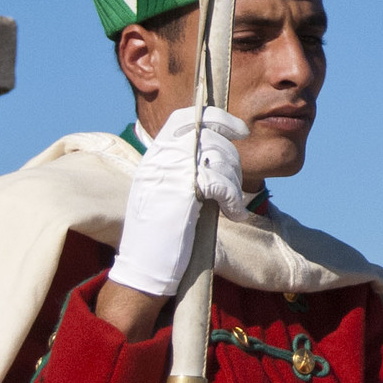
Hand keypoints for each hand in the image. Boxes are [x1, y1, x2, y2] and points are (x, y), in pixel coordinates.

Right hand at [109, 106, 249, 297]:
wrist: (144, 264)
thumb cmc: (160, 233)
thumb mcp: (164, 189)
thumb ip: (183, 166)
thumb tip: (214, 151)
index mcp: (156, 154)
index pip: (187, 117)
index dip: (218, 119)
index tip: (239, 129)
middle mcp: (161, 157)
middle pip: (212, 138)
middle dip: (232, 159)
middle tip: (231, 185)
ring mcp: (170, 171)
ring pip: (220, 159)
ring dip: (233, 184)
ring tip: (230, 205)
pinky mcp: (183, 191)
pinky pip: (222, 184)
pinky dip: (233, 200)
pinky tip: (234, 213)